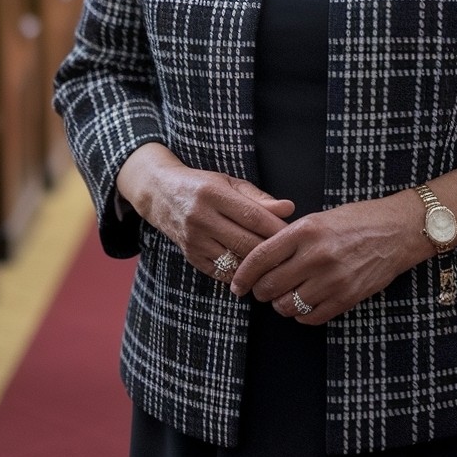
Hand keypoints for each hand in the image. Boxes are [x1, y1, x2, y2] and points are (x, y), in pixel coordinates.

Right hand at [116, 143, 293, 281]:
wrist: (161, 194)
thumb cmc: (203, 186)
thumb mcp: (229, 183)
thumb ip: (259, 198)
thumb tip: (289, 209)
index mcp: (214, 194)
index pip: (253, 216)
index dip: (277, 228)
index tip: (294, 234)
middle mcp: (201, 217)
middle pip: (245, 242)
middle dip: (271, 249)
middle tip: (291, 253)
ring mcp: (194, 240)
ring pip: (235, 261)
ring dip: (258, 265)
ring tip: (277, 264)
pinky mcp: (191, 257)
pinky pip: (222, 272)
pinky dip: (241, 272)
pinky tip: (253, 269)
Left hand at [230, 191, 431, 324]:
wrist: (397, 230)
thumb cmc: (357, 220)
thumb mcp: (319, 218)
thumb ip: (291, 238)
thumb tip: (262, 261)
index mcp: (306, 230)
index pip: (260, 257)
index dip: (243, 275)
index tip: (237, 284)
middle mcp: (316, 255)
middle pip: (270, 286)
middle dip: (261, 292)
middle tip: (262, 290)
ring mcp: (332, 279)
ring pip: (287, 306)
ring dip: (281, 304)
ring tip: (287, 295)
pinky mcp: (346, 297)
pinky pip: (310, 317)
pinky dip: (302, 314)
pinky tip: (305, 303)